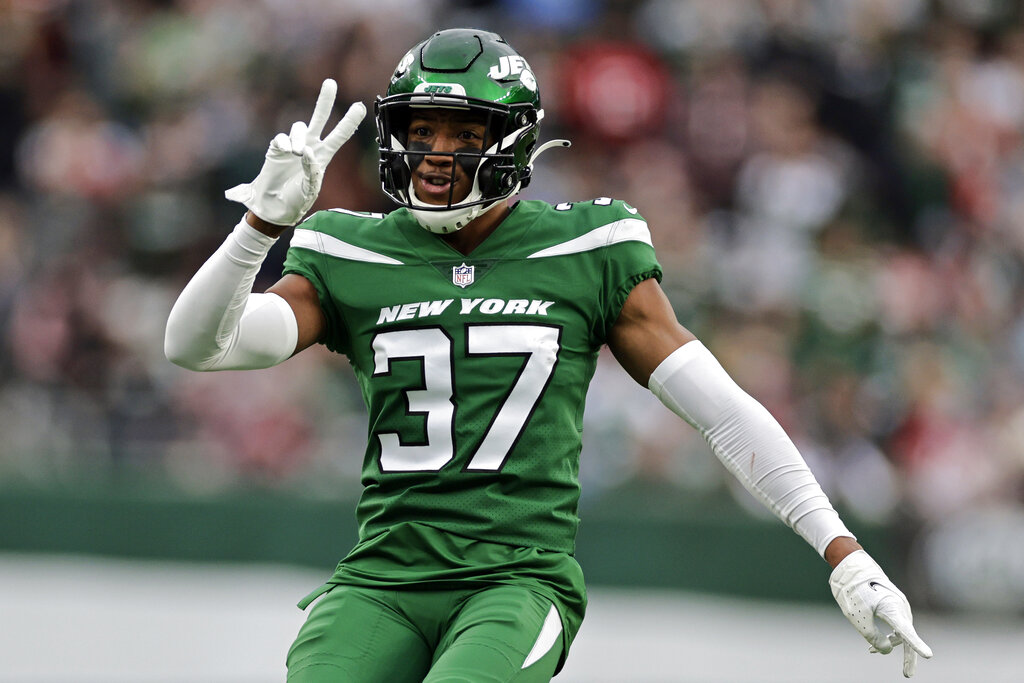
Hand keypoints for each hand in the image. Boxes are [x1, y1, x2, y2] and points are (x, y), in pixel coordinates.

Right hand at [226, 79, 365, 225]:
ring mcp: (293, 145)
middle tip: (330, 83)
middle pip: (319, 118)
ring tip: (297, 153)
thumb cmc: (296, 200)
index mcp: (323, 156)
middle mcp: (310, 146)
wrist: (274, 207)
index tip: (360, 106)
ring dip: (298, 138)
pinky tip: (286, 152)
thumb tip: (306, 150)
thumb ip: (311, 170)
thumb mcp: (310, 189)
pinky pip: (281, 138)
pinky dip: (285, 143)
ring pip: (299, 127)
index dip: (349, 122)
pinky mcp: (277, 148)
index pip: (339, 136)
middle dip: (324, 100)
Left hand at [829, 549, 932, 676]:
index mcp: (892, 609)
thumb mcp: (858, 618)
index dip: (916, 645)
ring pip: (900, 631)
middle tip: (907, 674)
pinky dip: (887, 634)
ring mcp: (899, 606)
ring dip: (890, 643)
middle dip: (908, 656)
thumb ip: (872, 637)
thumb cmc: (853, 591)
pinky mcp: (894, 604)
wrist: (852, 566)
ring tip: (870, 652)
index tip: (928, 655)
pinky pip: (895, 624)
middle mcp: (900, 608)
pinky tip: (872, 646)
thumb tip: (886, 651)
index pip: (906, 632)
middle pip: (907, 636)